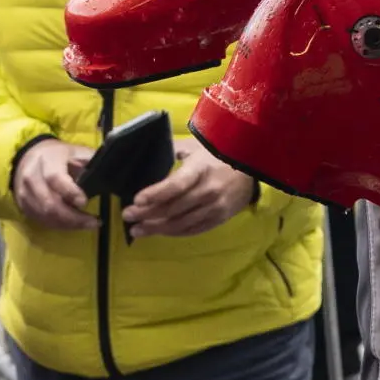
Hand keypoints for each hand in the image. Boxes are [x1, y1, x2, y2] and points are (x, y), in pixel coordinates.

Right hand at [11, 139, 99, 231]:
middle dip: (73, 217)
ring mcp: (25, 193)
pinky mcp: (24, 206)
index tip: (84, 202)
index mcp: (47, 160)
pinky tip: (74, 225)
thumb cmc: (59, 156)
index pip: (55, 178)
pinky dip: (59, 226)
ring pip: (45, 215)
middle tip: (93, 222)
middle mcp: (32, 177)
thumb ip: (90, 161)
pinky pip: (42, 221)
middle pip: (49, 203)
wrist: (30, 157)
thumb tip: (111, 170)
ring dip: (68, 224)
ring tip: (88, 224)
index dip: (69, 192)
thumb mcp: (75, 151)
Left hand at [124, 142, 255, 237]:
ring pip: (180, 223)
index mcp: (201, 169)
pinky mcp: (219, 218)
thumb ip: (173, 151)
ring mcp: (215, 207)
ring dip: (155, 228)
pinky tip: (159, 232)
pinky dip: (173, 232)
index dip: (155, 194)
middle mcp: (208, 190)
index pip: (175, 185)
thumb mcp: (197, 146)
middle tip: (127, 216)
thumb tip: (147, 157)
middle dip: (146, 214)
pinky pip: (192, 230)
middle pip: (172, 208)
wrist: (252, 168)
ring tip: (137, 230)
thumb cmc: (218, 153)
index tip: (136, 199)